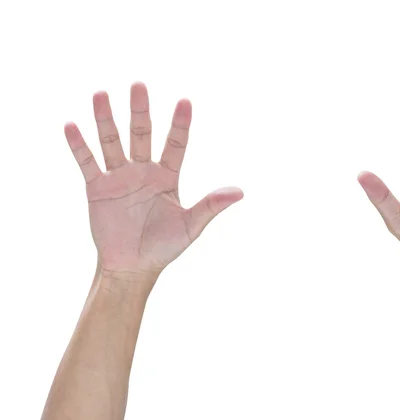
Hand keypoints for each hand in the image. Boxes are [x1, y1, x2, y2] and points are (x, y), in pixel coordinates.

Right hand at [65, 82, 242, 276]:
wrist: (132, 267)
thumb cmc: (164, 247)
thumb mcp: (191, 226)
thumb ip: (211, 206)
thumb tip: (240, 192)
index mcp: (168, 177)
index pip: (176, 144)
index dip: (180, 124)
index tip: (185, 101)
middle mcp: (143, 171)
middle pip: (141, 135)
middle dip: (140, 111)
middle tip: (139, 84)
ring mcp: (119, 178)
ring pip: (112, 142)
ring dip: (106, 120)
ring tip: (100, 94)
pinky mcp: (97, 188)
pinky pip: (87, 163)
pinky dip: (79, 145)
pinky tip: (71, 125)